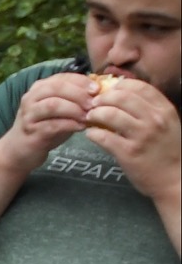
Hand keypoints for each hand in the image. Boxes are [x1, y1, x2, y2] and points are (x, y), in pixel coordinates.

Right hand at [0, 73, 94, 173]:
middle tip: (96, 102)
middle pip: (57, 87)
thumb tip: (102, 92)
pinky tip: (81, 128)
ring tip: (89, 116)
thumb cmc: (45, 127)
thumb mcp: (61, 109)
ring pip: (53, 104)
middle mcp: (31, 98)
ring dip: (74, 109)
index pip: (63, 77)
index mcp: (40, 88)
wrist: (19, 151)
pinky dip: (69, 125)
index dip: (82, 81)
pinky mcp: (30, 132)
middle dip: (79, 93)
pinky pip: (52, 125)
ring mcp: (29, 115)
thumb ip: (74, 99)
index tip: (99, 89)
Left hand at [85, 76, 181, 204]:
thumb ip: (150, 111)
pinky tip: (91, 134)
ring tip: (90, 117)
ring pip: (111, 114)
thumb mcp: (167, 124)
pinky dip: (93, 133)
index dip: (120, 85)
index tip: (109, 90)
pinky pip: (104, 137)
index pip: (140, 87)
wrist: (175, 179)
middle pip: (122, 97)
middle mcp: (154, 120)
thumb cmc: (168, 151)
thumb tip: (124, 99)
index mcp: (164, 110)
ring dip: (95, 114)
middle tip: (94, 104)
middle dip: (103, 98)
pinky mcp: (129, 153)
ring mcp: (141, 136)